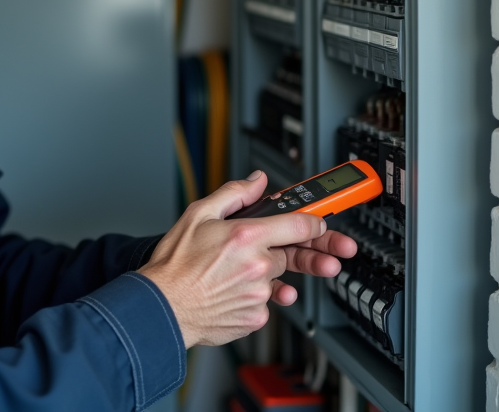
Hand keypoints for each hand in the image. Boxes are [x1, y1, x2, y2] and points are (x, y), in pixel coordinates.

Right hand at [136, 171, 357, 348]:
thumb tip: (256, 181)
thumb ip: (234, 194)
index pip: (299, 223)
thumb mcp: (198, 214)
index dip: (315, 221)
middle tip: (336, 256)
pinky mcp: (255, 316)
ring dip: (267, 276)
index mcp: (247, 235)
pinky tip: (232, 291)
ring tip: (251, 276)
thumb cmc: (174, 264)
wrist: (161, 307)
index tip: (321, 222)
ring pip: (276, 279)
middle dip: (313, 254)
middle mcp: (258, 265)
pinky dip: (252, 296)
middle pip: (295, 255)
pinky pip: (264, 303)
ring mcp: (258, 293)